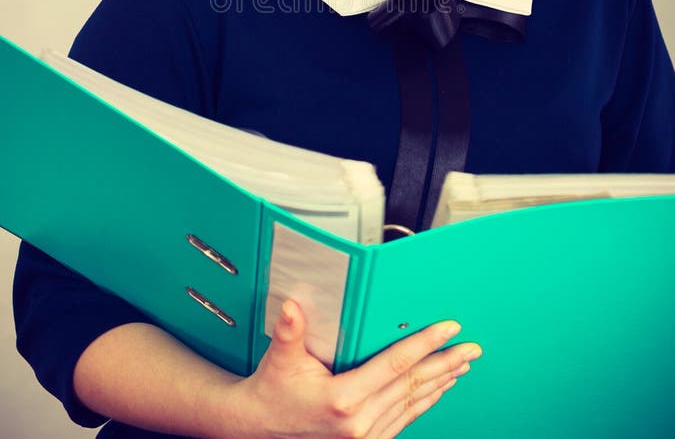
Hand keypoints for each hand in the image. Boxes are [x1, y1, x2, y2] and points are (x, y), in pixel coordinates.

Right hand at [227, 298, 481, 438]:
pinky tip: (437, 391)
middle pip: (413, 386)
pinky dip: (424, 403)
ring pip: (413, 405)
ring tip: (462, 365)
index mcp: (343, 399)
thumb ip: (290, 331)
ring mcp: (365, 436)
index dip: (424, 344)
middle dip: (446, 364)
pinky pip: (404, 420)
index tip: (448, 328)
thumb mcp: (279, 359)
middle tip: (471, 348)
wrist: (259, 429)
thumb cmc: (272, 392)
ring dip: (440, 383)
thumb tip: (293, 305)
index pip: (395, 365)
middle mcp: (359, 422)